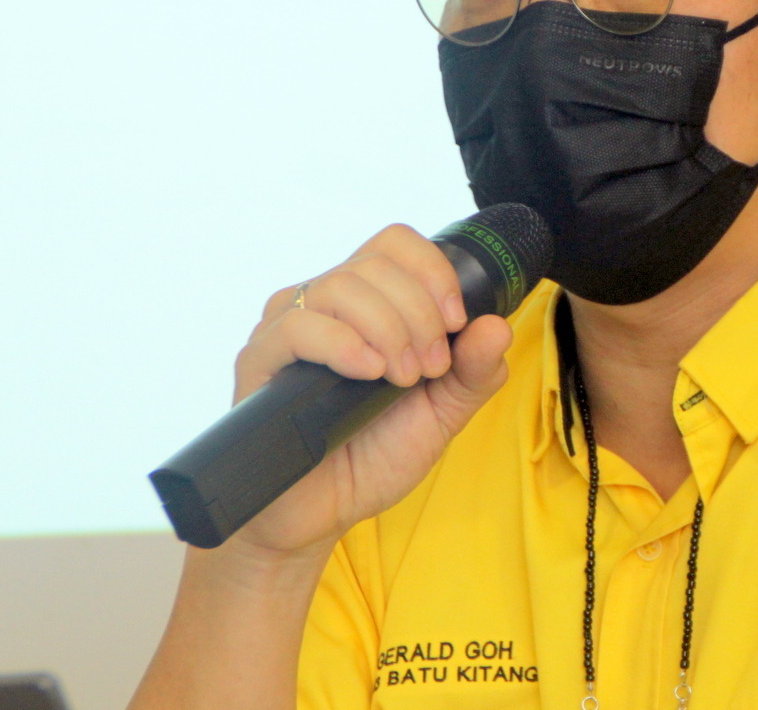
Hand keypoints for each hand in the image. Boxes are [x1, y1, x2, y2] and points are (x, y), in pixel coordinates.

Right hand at [225, 224, 512, 557]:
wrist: (320, 515)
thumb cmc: (374, 455)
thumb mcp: (443, 412)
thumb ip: (474, 371)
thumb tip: (497, 326)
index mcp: (367, 303)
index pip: (395, 243)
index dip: (433, 271)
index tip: (456, 322)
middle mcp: (324, 304)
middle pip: (375, 264)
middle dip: (419, 313)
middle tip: (430, 368)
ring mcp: (288, 329)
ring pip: (340, 286)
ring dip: (389, 329)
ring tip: (402, 379)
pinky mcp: (260, 362)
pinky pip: (297, 325)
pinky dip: (343, 344)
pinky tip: (368, 372)